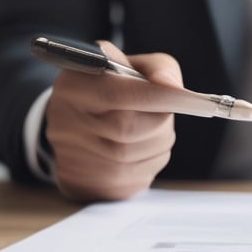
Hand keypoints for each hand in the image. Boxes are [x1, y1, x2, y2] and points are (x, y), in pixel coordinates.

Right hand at [44, 41, 180, 200]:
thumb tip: (174, 88)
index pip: (118, 94)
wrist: (70, 123)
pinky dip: (150, 160)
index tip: (185, 98)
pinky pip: (138, 177)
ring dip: (158, 140)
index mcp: (73, 87)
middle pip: (130, 130)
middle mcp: (66, 125)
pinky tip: (140, 147)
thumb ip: (158, 68)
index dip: (157, 97)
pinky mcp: (90, 187)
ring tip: (150, 127)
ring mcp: (75, 161)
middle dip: (159, 121)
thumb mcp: (129, 64)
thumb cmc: (109, 87)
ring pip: (139, 155)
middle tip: (164, 111)